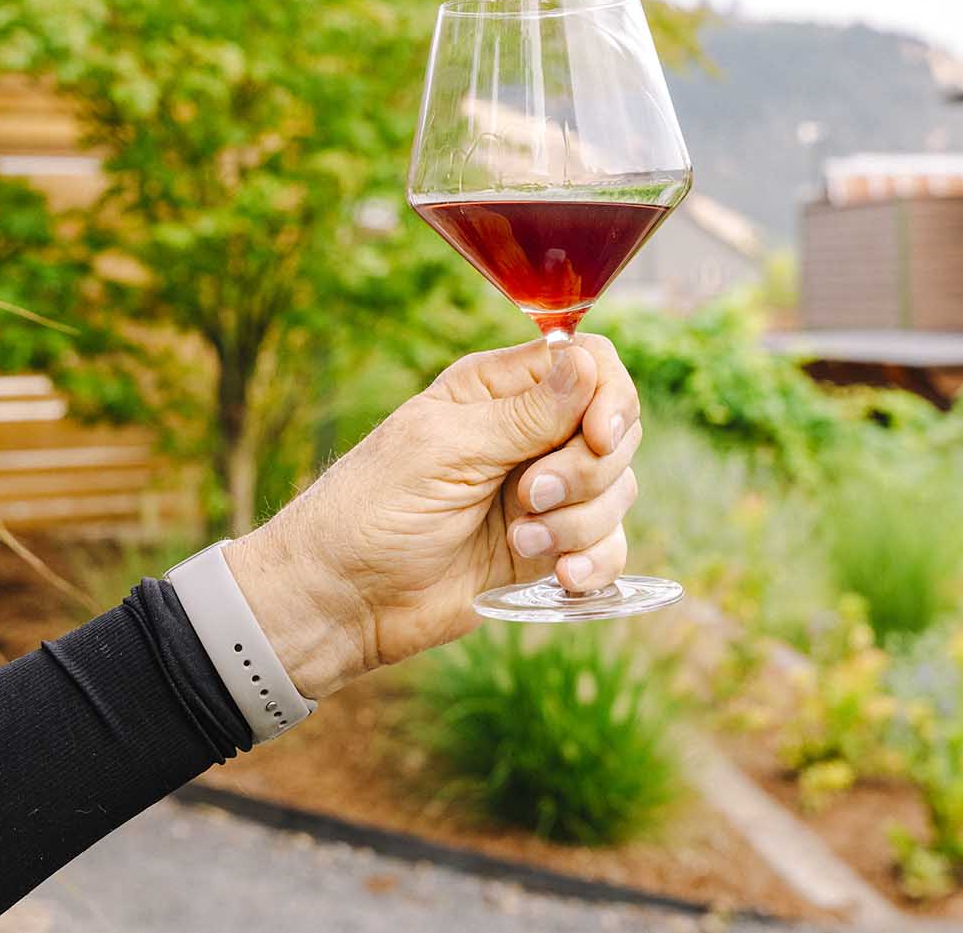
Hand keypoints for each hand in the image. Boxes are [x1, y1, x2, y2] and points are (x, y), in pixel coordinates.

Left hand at [225, 335, 641, 700]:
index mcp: (498, 389)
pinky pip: (608, 546)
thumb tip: (588, 362)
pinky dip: (597, 563)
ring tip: (520, 544)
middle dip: (588, 471)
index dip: (610, 396)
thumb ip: (525, 414)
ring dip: (581, 523)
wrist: (344, 601)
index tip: (597, 437)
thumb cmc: (373, 510)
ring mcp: (544, 492)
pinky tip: (562, 579)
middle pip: (616, 429)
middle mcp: (530, 433)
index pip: (590, 363)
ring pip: (618, 490)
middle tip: (528, 498)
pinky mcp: (549, 547)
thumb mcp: (446, 450)